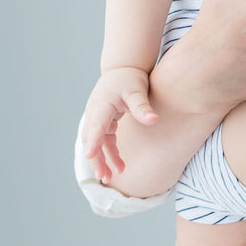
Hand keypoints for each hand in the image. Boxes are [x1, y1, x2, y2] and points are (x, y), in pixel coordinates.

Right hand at [82, 67, 156, 181]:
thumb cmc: (131, 77)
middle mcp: (95, 112)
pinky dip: (110, 153)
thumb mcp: (138, 90)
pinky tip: (119, 166)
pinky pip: (104, 141)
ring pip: (96, 142)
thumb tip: (154, 120)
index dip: (93, 141)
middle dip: (95, 159)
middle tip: (104, 176)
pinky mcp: (104, 121)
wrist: (125, 67)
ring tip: (109, 178)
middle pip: (91, 139)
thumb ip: (143, 106)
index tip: (91, 155)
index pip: (96, 125)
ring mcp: (98, 117)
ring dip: (101, 160)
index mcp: (102, 104)